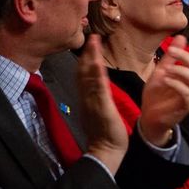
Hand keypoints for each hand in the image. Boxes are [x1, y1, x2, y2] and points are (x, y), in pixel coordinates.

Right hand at [78, 35, 128, 171]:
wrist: (105, 151)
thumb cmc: (105, 134)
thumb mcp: (99, 112)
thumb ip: (97, 99)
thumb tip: (98, 87)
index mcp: (87, 99)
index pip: (84, 75)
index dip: (86, 59)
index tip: (90, 44)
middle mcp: (87, 98)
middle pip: (84, 71)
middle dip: (87, 53)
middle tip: (91, 36)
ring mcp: (93, 102)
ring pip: (89, 76)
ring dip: (91, 58)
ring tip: (94, 41)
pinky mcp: (102, 107)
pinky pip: (98, 88)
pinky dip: (97, 75)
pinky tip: (98, 63)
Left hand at [138, 35, 188, 146]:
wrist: (149, 116)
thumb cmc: (157, 95)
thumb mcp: (161, 71)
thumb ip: (171, 57)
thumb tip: (181, 37)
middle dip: (186, 57)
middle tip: (171, 52)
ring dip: (181, 70)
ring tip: (168, 68)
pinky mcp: (186, 107)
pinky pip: (186, 94)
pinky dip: (177, 84)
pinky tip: (166, 79)